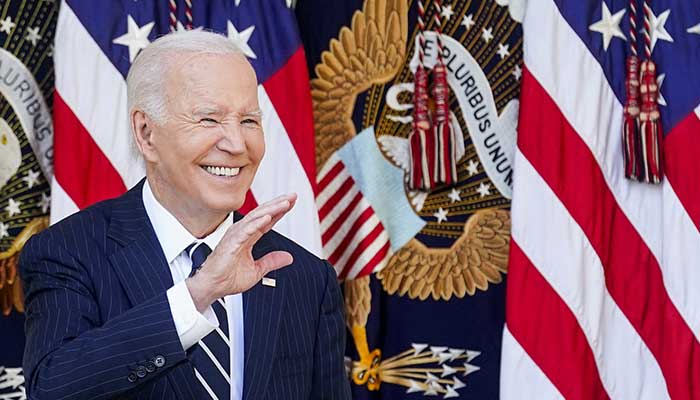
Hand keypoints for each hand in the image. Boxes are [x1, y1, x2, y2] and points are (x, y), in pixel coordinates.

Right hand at [186, 193, 296, 311]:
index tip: (292, 202)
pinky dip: (257, 223)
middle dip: (278, 204)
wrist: (213, 287)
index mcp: (248, 237)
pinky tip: (268, 217)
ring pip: (256, 218)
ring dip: (271, 209)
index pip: (267, 220)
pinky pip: (246, 230)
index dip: (280, 210)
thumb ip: (272, 261)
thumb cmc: (228, 278)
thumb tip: (289, 257)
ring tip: (285, 203)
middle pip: (263, 213)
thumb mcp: (257, 270)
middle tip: (293, 196)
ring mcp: (236, 236)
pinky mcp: (231, 243)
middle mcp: (242, 232)